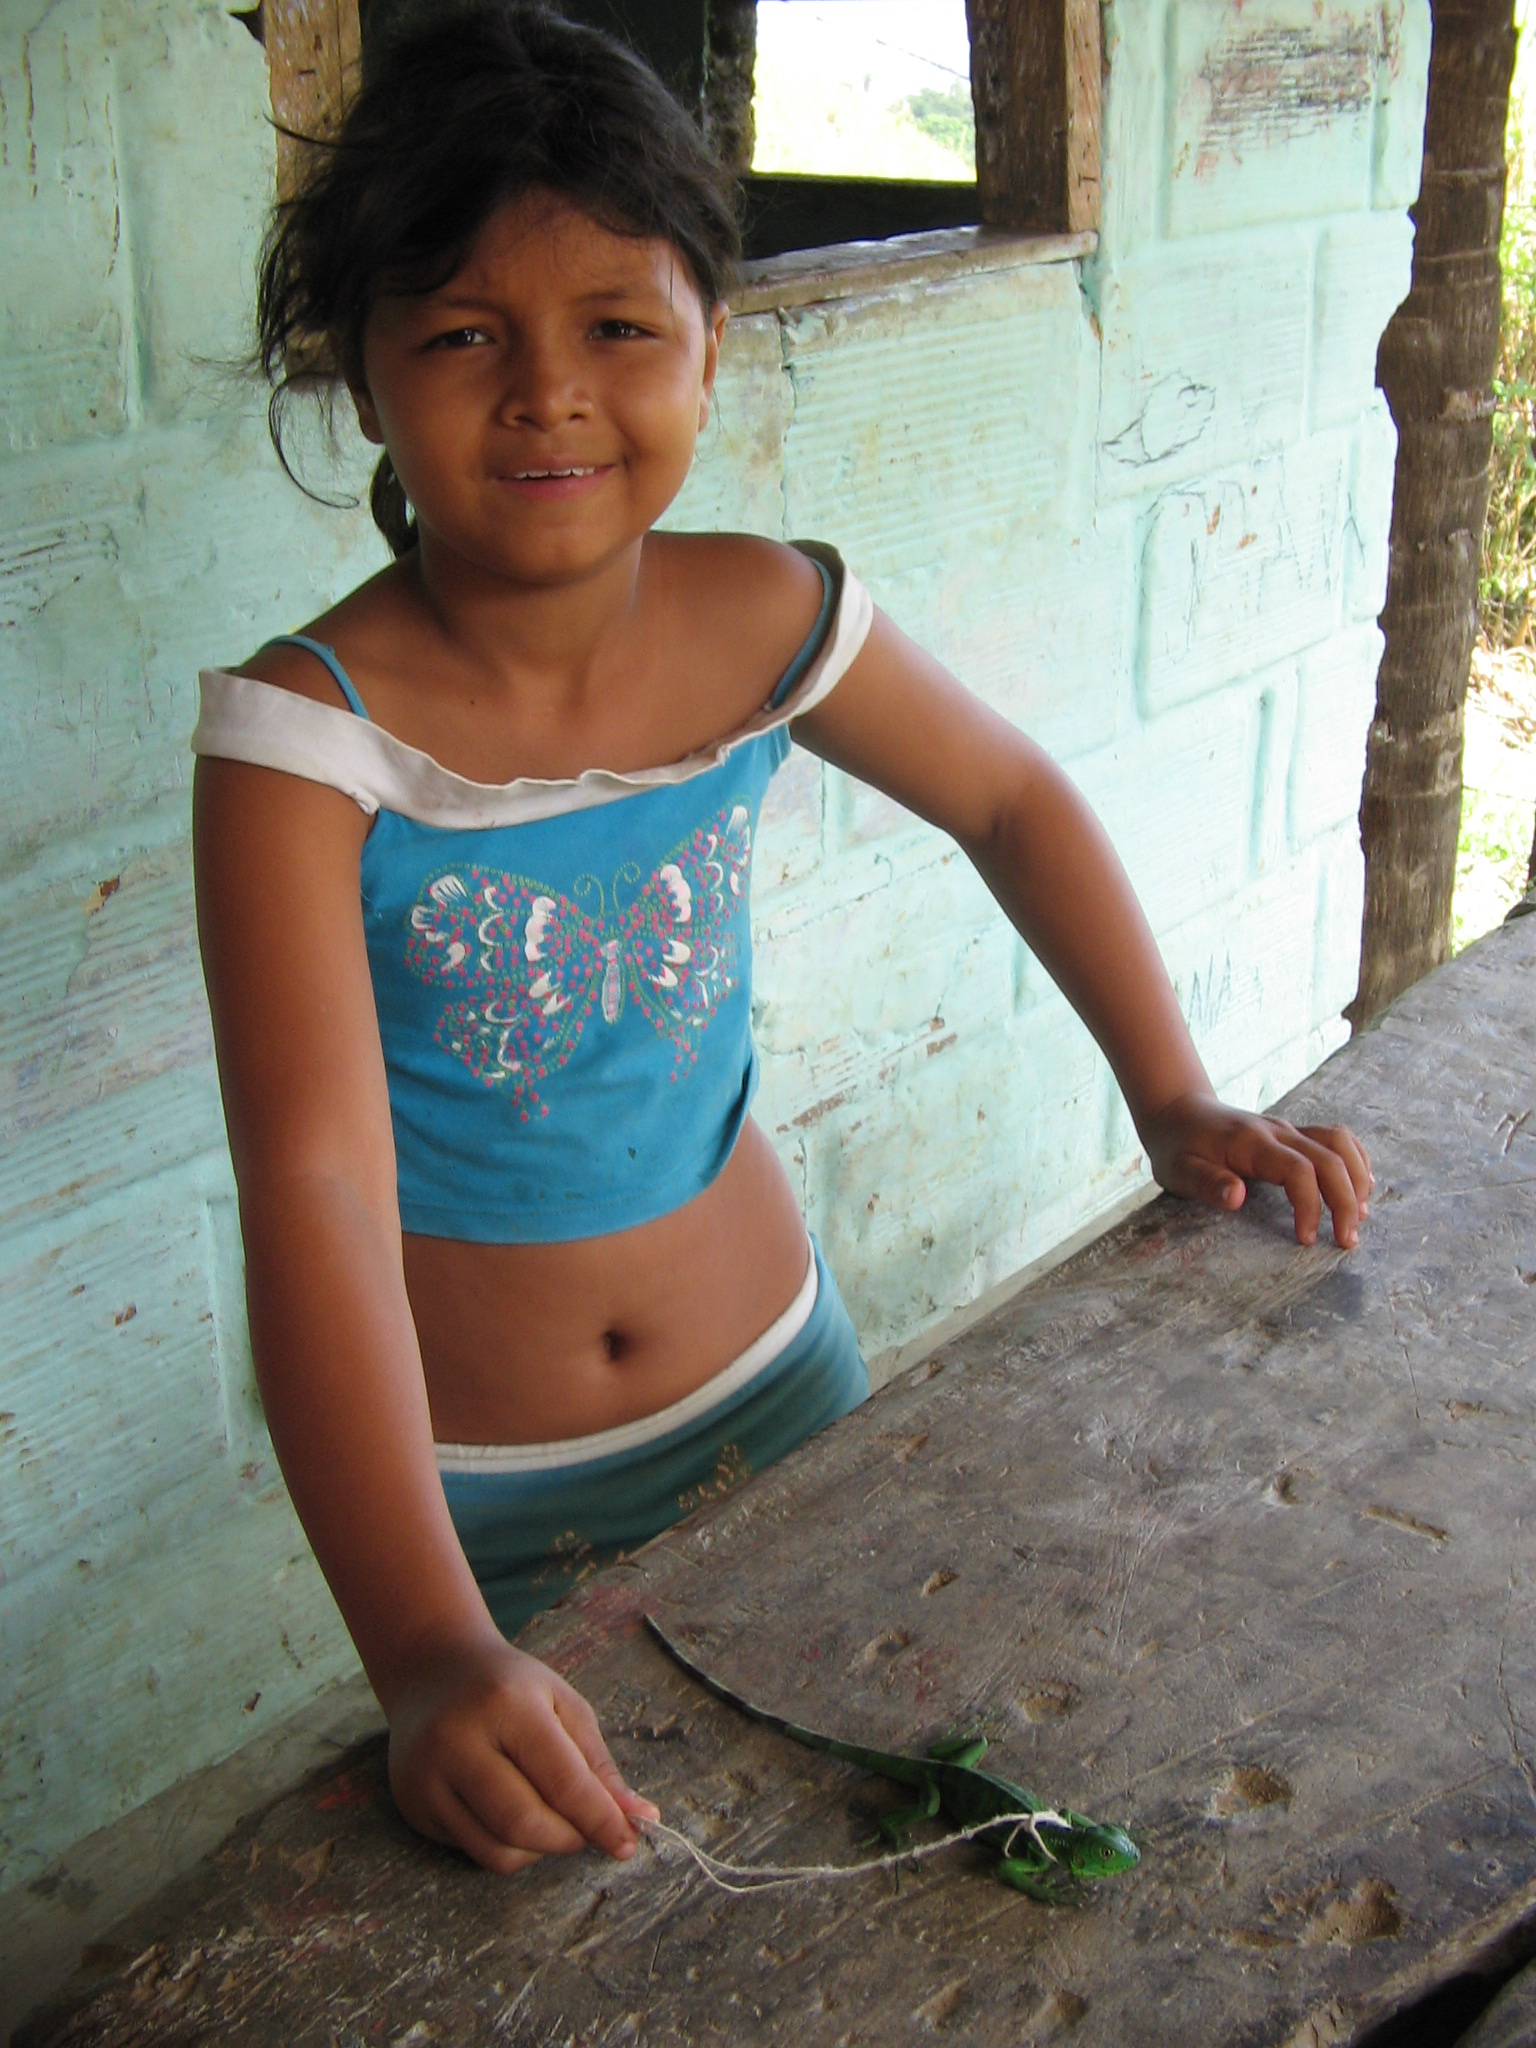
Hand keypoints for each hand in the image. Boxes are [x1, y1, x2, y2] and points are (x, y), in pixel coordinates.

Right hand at [385, 1632, 660, 1873]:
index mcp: (506, 1704)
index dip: (600, 1819)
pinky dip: (507, 1848)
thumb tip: (641, 1817)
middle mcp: (458, 1741)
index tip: (629, 1842)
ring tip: (552, 1819)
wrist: (432, 1670)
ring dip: (540, 1850)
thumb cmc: (509, 1686)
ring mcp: (428, 1777)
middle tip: (589, 1830)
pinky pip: (472, 1852)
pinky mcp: (413, 1806)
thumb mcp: (562, 1703)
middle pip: (525, 1824)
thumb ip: (598, 1764)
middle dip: (569, 1839)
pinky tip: (514, 1817)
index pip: (562, 1781)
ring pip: (498, 1851)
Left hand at [1140, 1091, 1372, 1248]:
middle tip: (1347, 1241)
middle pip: (1330, 1158)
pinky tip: (1359, 1188)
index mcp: (1251, 1143)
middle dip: (1346, 1200)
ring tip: (1360, 1217)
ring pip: (1341, 1143)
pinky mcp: (1293, 1133)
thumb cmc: (1177, 1147)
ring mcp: (1289, 1129)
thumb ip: (1207, 1183)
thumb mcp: (1178, 1170)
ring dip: (1357, 1179)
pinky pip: (1337, 1139)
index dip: (1310, 1205)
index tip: (1306, 1239)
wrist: (1178, 1111)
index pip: (1298, 1170)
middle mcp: (1277, 1132)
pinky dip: (1355, 1162)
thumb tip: (1237, 1197)